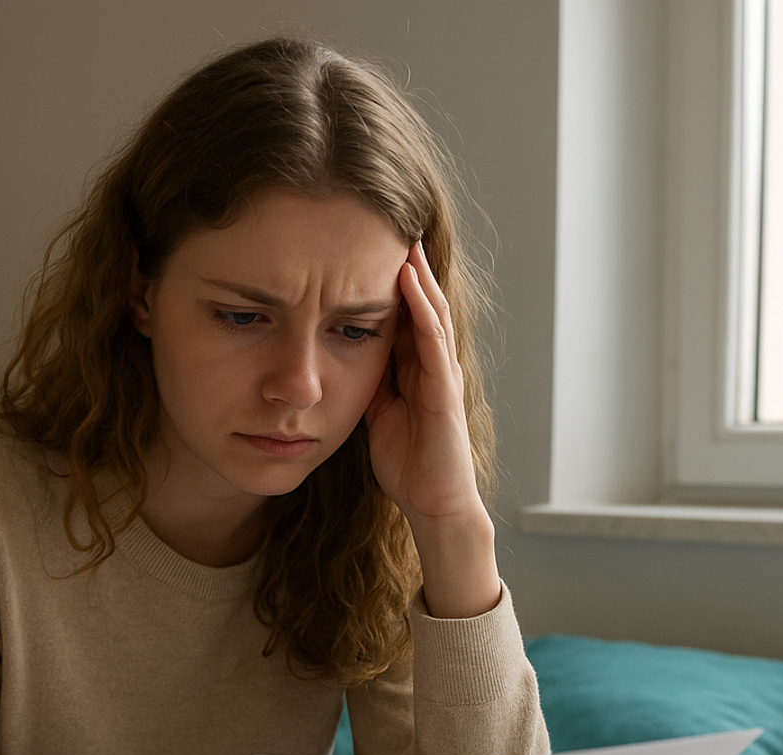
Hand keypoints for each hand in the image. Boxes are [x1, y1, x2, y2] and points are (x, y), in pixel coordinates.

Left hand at [365, 241, 500, 618]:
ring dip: (418, 276)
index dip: (387, 282)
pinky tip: (410, 283)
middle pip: (420, 304)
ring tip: (404, 239)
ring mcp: (442, 374)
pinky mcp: (445, 391)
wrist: (432, 502)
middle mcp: (433, 364)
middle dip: (408, 267)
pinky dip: (422, 310)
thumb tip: (336, 356)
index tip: (366, 248)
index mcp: (414, 368)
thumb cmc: (407, 460)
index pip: (402, 314)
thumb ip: (365, 381)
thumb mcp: (374, 410)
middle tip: (391, 224)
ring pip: (431, 313)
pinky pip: (433, 342)